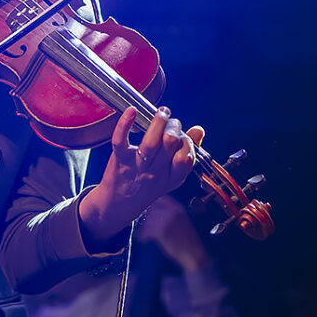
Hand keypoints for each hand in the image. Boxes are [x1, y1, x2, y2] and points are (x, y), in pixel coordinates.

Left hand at [79, 106, 201, 247]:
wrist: (118, 205)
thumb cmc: (147, 185)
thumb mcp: (171, 175)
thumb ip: (187, 152)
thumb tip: (199, 130)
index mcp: (172, 176)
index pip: (186, 159)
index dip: (187, 144)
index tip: (182, 137)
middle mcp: (155, 172)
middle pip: (169, 145)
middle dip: (174, 127)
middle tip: (170, 120)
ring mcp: (137, 166)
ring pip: (150, 143)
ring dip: (158, 123)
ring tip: (162, 112)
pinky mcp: (119, 160)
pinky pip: (120, 141)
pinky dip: (125, 124)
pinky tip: (132, 111)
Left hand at [136, 195, 211, 272]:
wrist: (194, 254)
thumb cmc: (190, 241)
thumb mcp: (184, 222)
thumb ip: (173, 215)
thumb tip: (158, 213)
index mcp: (179, 209)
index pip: (162, 199)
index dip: (154, 204)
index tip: (150, 210)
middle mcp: (172, 212)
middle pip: (153, 209)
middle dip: (148, 217)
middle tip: (146, 224)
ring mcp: (166, 221)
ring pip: (148, 220)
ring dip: (145, 227)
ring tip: (144, 234)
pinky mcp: (160, 232)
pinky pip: (147, 231)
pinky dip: (143, 236)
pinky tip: (144, 239)